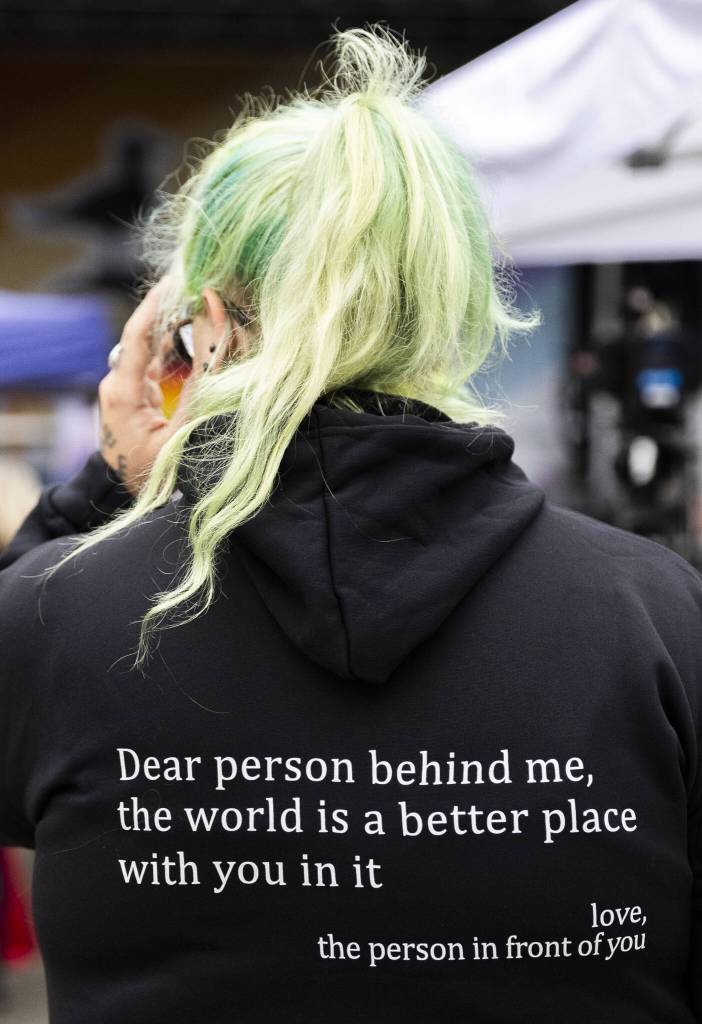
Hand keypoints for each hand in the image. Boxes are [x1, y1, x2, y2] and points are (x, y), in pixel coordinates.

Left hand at [97, 279, 224, 496]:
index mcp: (121, 392)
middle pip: (148, 337)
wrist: (148, 508)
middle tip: (209, 294)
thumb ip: (204, 374)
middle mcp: (118, 386)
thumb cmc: (166, 473)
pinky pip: (159, 365)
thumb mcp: (188, 426)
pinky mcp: (138, 399)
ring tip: (213, 314)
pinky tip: (204, 342)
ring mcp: (126, 392)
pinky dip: (181, 353)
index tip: (184, 276)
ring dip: (182, 331)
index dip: (160, 301)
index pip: (138, 332)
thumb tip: (215, 318)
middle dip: (178, 313)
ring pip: (155, 349)